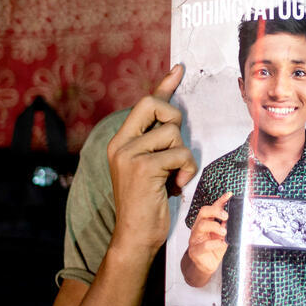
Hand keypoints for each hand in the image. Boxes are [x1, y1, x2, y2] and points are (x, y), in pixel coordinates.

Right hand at [106, 65, 196, 260]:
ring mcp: (128, 154)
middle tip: (175, 148)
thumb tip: (175, 121)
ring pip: (173, 134)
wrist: (135, 236)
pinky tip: (175, 186)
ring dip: (183, 156)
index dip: (164, 86)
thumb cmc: (149, 205)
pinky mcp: (142, 167)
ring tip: (174, 177)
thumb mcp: (153, 169)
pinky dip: (185, 170)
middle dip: (174, 119)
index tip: (179, 69)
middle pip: (154, 105)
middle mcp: (120, 143)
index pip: (145, 104)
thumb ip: (159, 145)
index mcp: (121, 142)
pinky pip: (179, 154)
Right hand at [182, 192, 231, 286]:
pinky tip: (221, 243)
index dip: (220, 201)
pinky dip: (215, 243)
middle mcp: (198, 228)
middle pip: (203, 212)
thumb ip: (226, 227)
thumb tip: (232, 218)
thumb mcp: (222, 235)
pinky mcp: (195, 251)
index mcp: (205, 222)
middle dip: (215, 211)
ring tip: (224, 232)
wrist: (206, 266)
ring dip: (215, 227)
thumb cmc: (214, 249)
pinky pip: (204, 245)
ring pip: (201, 226)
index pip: (211, 208)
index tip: (229, 195)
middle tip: (226, 216)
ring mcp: (195, 239)